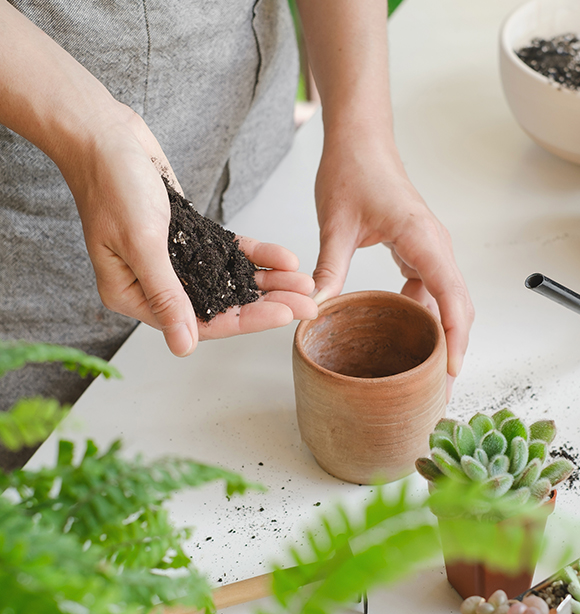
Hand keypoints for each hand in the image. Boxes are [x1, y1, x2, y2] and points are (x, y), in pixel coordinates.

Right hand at [63, 106, 315, 355]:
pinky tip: (286, 259)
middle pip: (222, 304)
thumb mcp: (141, 243)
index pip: (200, 321)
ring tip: (306, 283)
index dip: (246, 321)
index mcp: (133, 295)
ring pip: (230, 280)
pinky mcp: (190, 237)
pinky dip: (257, 256)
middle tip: (309, 305)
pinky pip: (229, 253)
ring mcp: (175, 261)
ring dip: (269, 282)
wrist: (104, 134)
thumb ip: (166, 295)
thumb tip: (183, 347)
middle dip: (268, 304)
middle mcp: (156, 283)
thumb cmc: (111, 184)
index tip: (284, 315)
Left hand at [311, 136, 473, 395]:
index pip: (451, 297)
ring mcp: (430, 249)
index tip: (448, 373)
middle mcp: (436, 247)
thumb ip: (330, 267)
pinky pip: (431, 290)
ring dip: (441, 335)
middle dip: (452, 349)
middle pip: (458, 307)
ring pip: (448, 301)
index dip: (454, 338)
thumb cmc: (354, 170)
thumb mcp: (336, 223)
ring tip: (425, 372)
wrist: (361, 141)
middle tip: (437, 391)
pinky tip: (405, 333)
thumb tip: (317, 307)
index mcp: (423, 239)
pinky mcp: (419, 250)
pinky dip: (425, 315)